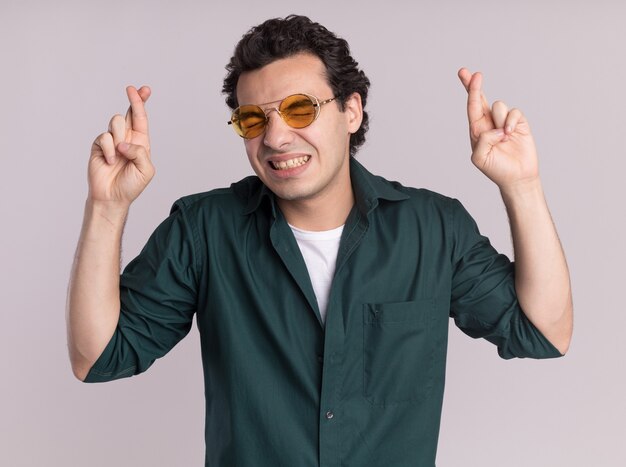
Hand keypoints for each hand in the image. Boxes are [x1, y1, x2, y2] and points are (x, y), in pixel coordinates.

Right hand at [88, 86, 153, 204]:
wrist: (111, 197)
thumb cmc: (131, 185)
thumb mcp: (146, 170)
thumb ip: (140, 152)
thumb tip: (123, 142)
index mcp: (140, 142)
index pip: (141, 119)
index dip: (141, 103)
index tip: (144, 89)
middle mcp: (126, 138)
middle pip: (128, 112)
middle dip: (133, 99)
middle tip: (132, 89)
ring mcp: (112, 141)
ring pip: (116, 122)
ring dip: (120, 136)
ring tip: (120, 155)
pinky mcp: (98, 145)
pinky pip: (104, 137)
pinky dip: (109, 150)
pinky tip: (109, 162)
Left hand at [458, 68, 539, 190]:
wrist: (517, 177)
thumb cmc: (496, 169)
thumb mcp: (480, 157)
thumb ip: (482, 140)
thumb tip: (494, 127)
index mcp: (477, 130)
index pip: (472, 106)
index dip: (470, 90)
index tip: (468, 75)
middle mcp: (489, 123)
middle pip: (481, 98)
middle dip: (474, 84)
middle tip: (472, 72)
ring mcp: (504, 122)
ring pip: (499, 105)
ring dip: (499, 120)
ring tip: (503, 137)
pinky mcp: (519, 123)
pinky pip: (514, 112)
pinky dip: (511, 122)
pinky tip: (510, 134)